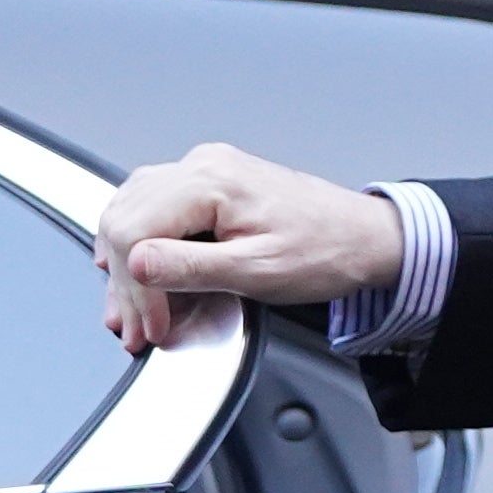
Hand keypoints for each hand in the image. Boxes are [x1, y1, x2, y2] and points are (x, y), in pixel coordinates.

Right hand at [96, 143, 404, 352]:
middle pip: (126, 220)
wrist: (366, 239)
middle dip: (125, 282)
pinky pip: (156, 210)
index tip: (152, 323)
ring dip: (127, 265)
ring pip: (133, 213)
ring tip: (134, 311)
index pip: (133, 230)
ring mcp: (207, 172)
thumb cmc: (327, 251)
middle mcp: (204, 166)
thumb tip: (136, 264)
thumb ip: (191, 268)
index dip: (134, 287)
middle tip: (137, 326)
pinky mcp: (213, 186)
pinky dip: (144, 246)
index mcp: (212, 181)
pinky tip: (144, 275)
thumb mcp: (257, 271)